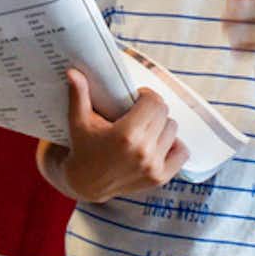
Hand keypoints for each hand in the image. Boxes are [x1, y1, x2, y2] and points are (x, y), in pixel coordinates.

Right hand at [61, 64, 186, 200]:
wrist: (85, 183)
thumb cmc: (83, 149)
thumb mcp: (78, 122)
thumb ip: (78, 95)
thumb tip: (73, 71)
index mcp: (126, 135)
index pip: (155, 102)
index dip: (146, 96)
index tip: (136, 99)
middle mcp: (143, 152)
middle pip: (164, 114)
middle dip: (152, 110)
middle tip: (138, 114)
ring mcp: (153, 166)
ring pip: (172, 130)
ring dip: (161, 127)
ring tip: (144, 130)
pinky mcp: (160, 177)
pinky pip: (182, 152)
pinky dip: (173, 146)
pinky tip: (157, 144)